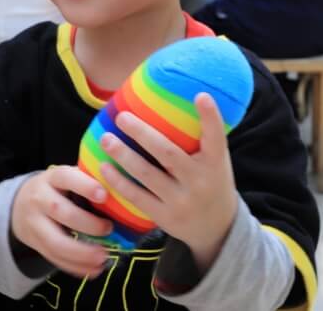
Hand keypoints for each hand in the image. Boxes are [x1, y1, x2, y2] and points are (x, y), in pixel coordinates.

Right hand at [11, 165, 112, 278]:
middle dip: (87, 224)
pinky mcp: (35, 244)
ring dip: (81, 253)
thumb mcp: (67, 177)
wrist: (19, 204)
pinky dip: (75, 267)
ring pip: (55, 241)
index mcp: (52, 177)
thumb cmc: (56, 188)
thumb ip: (88, 180)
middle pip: (60, 212)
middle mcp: (39, 199)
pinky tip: (94, 270)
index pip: (65, 177)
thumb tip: (121, 188)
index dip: (84, 186)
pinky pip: (54, 258)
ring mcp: (35, 224)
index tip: (104, 195)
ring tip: (104, 257)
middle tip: (109, 229)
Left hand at [99, 93, 238, 273]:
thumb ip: (204, 139)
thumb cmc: (212, 181)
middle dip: (142, 134)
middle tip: (122, 117)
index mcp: (216, 163)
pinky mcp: (165, 217)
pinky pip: (137, 197)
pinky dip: (119, 182)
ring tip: (106, 138)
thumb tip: (185, 97)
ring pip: (147, 175)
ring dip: (123, 155)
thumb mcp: (217, 161)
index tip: (200, 95)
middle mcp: (199, 181)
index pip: (216, 137)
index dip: (210, 117)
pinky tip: (105, 167)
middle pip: (168, 154)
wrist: (217, 227)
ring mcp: (181, 201)